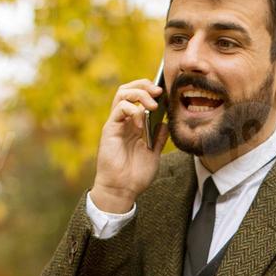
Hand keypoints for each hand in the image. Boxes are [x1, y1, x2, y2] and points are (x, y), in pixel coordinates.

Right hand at [90, 78, 168, 213]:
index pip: (139, 97)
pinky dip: (133, 111)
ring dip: (140, 94)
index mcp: (135, 125)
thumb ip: (159, 138)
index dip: (151, 90)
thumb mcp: (154, 154)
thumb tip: (166, 123)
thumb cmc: (136, 175)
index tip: (166, 93)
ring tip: (153, 105)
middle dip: (144, 85)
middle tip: (159, 91)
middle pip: (129, 89)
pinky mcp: (110, 129)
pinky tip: (141, 124)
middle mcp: (124, 121)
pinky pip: (119, 109)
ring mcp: (116, 123)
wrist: (123, 190)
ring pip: (122, 94)